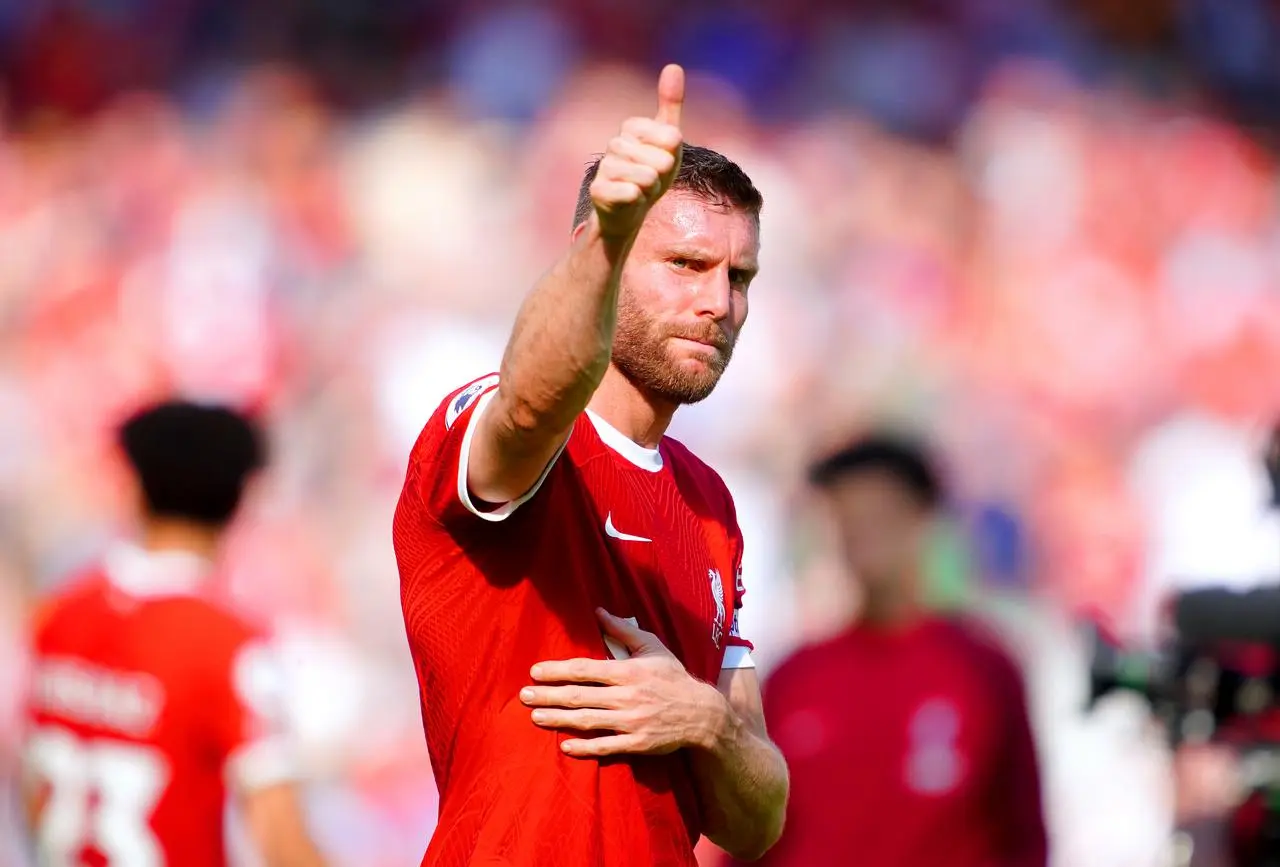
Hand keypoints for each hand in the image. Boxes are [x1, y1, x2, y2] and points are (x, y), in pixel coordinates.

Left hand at [520, 608, 724, 757]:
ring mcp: (631, 722)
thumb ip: (623, 630)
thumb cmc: (674, 677)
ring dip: (558, 719)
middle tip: (523, 695)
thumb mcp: (652, 647)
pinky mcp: (637, 744)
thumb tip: (599, 611)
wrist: (702, 714)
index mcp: (628, 671)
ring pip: (587, 721)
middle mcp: (627, 697)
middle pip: (579, 696)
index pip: (585, 670)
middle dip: (548, 696)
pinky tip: (564, 746)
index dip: (558, 670)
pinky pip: (605, 747)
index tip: (535, 671)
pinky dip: (584, 747)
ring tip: (535, 717)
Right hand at [590, 64, 684, 240]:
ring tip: (641, 190)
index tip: (662, 160)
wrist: (630, 211)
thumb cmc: (651, 173)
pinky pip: (631, 193)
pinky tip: (631, 201)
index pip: (671, 138)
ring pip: (647, 178)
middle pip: (661, 160)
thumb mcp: (668, 140)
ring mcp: (605, 167)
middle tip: (652, 180)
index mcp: (632, 127)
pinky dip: (638, 201)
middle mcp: (615, 143)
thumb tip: (673, 66)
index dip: (672, 155)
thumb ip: (670, 105)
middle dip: (663, 177)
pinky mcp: (598, 191)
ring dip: (651, 190)